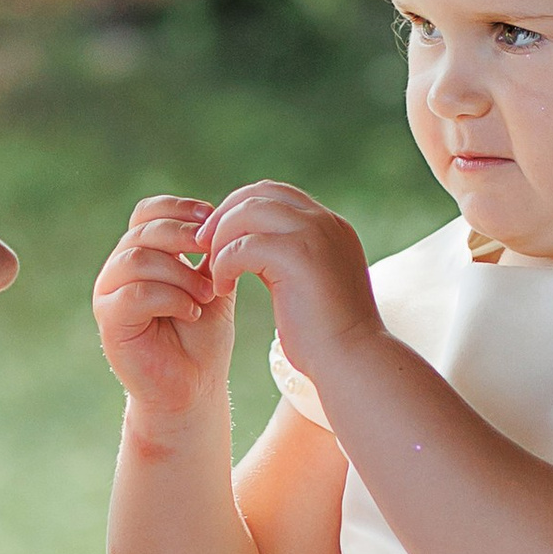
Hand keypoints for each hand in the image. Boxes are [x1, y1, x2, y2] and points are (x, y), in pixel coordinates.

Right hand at [93, 196, 236, 419]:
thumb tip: (218, 214)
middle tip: (215, 258)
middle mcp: (119, 270)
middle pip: (143, 231)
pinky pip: (135, 293)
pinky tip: (192, 312)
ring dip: (181, 274)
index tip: (212, 218)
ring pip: (138, 258)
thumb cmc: (201, 337)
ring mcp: (109, 294)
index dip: (178, 208)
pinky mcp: (110, 320)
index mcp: (141, 253)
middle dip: (184, 238)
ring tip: (207, 295)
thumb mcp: (212, 283)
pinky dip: (171, 298)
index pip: (147, 212)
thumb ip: (209, 251)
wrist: (194, 386)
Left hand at [197, 183, 380, 397]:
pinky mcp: (297, 255)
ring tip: (213, 270)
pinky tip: (223, 289)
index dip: (240, 208)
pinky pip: (243, 246)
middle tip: (201, 245)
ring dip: (221, 239)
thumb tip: (251, 246)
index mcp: (330, 226)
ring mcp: (314, 234)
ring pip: (247, 212)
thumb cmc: (326, 334)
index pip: (275, 194)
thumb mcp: (307, 283)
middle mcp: (325, 222)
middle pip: (259, 193)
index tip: (218, 237)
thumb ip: (286, 256)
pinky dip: (224, 264)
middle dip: (224, 215)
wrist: (351, 360)